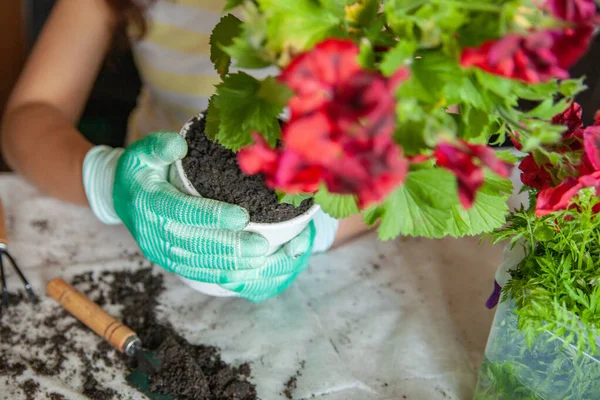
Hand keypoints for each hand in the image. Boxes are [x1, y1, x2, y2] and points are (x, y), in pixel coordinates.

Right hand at [82, 132, 330, 301]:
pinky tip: (244, 271)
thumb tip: (178, 145)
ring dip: (230, 263)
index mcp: (149, 202)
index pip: (183, 211)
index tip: (243, 216)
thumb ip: (160, 147)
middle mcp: (152, 231)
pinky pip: (195, 271)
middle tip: (262, 246)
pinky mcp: (167, 261)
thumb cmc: (139, 170)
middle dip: (230, 247)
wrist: (120, 197)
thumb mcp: (142, 151)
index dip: (213, 216)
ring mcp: (159, 250)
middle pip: (195, 242)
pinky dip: (220, 273)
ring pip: (197, 262)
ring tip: (260, 259)